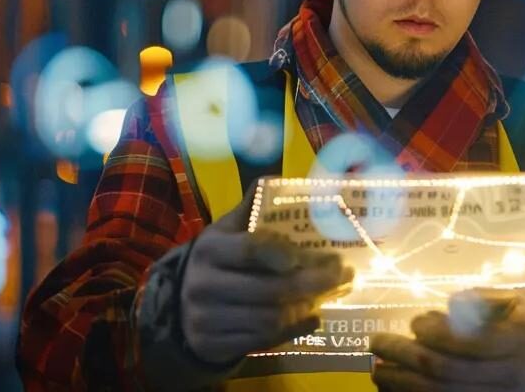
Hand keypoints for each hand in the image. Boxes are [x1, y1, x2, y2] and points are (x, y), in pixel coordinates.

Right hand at [180, 188, 353, 364]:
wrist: (180, 306)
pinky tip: (314, 317)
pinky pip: (262, 341)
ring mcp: (206, 319)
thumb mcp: (228, 231)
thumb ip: (252, 208)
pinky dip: (294, 330)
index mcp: (211, 249)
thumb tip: (278, 179)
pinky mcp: (213, 345)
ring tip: (332, 294)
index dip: (286, 252)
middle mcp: (204, 284)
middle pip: (269, 289)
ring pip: (269, 319)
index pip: (253, 249)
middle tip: (344, 275)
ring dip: (307, 307)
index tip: (321, 254)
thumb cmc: (219, 261)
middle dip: (314, 283)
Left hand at [370, 289, 524, 391]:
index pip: (466, 342)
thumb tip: (444, 306)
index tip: (415, 322)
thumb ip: (480, 299)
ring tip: (378, 369)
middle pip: (446, 373)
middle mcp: (508, 375)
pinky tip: (395, 390)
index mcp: (517, 340)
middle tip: (377, 343)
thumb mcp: (514, 303)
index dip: (433, 333)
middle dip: (404, 357)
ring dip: (402, 385)